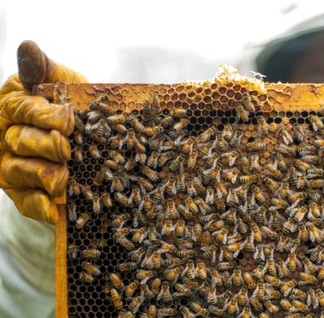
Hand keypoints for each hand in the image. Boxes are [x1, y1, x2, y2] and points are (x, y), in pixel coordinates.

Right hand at [0, 40, 86, 223]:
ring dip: (44, 175)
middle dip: (46, 146)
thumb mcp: (62, 81)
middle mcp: (5, 136)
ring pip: (22, 171)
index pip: (23, 109)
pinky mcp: (21, 193)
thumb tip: (27, 47)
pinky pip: (27, 202)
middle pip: (21, 142)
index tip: (67, 118)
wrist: (89, 136)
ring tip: (64, 178)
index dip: (43, 114)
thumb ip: (44, 68)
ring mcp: (10, 166)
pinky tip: (56, 210)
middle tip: (67, 148)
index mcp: (12, 104)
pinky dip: (41, 206)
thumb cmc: (71, 102)